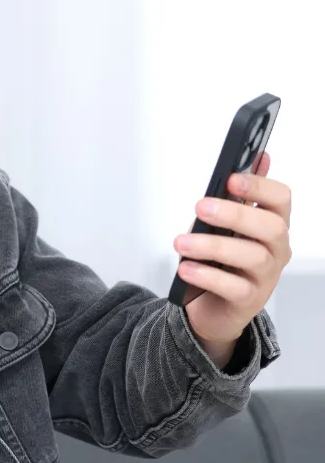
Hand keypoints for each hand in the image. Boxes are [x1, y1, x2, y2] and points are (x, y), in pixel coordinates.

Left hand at [173, 151, 291, 352]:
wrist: (212, 305)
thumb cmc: (220, 259)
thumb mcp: (222, 224)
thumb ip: (235, 195)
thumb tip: (258, 157)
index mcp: (272, 223)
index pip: (281, 199)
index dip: (259, 186)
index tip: (231, 178)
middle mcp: (276, 249)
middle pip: (271, 226)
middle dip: (235, 214)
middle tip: (200, 207)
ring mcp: (266, 276)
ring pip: (252, 257)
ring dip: (212, 246)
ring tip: (181, 242)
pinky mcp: (250, 300)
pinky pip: (235, 288)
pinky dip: (208, 276)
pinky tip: (186, 269)